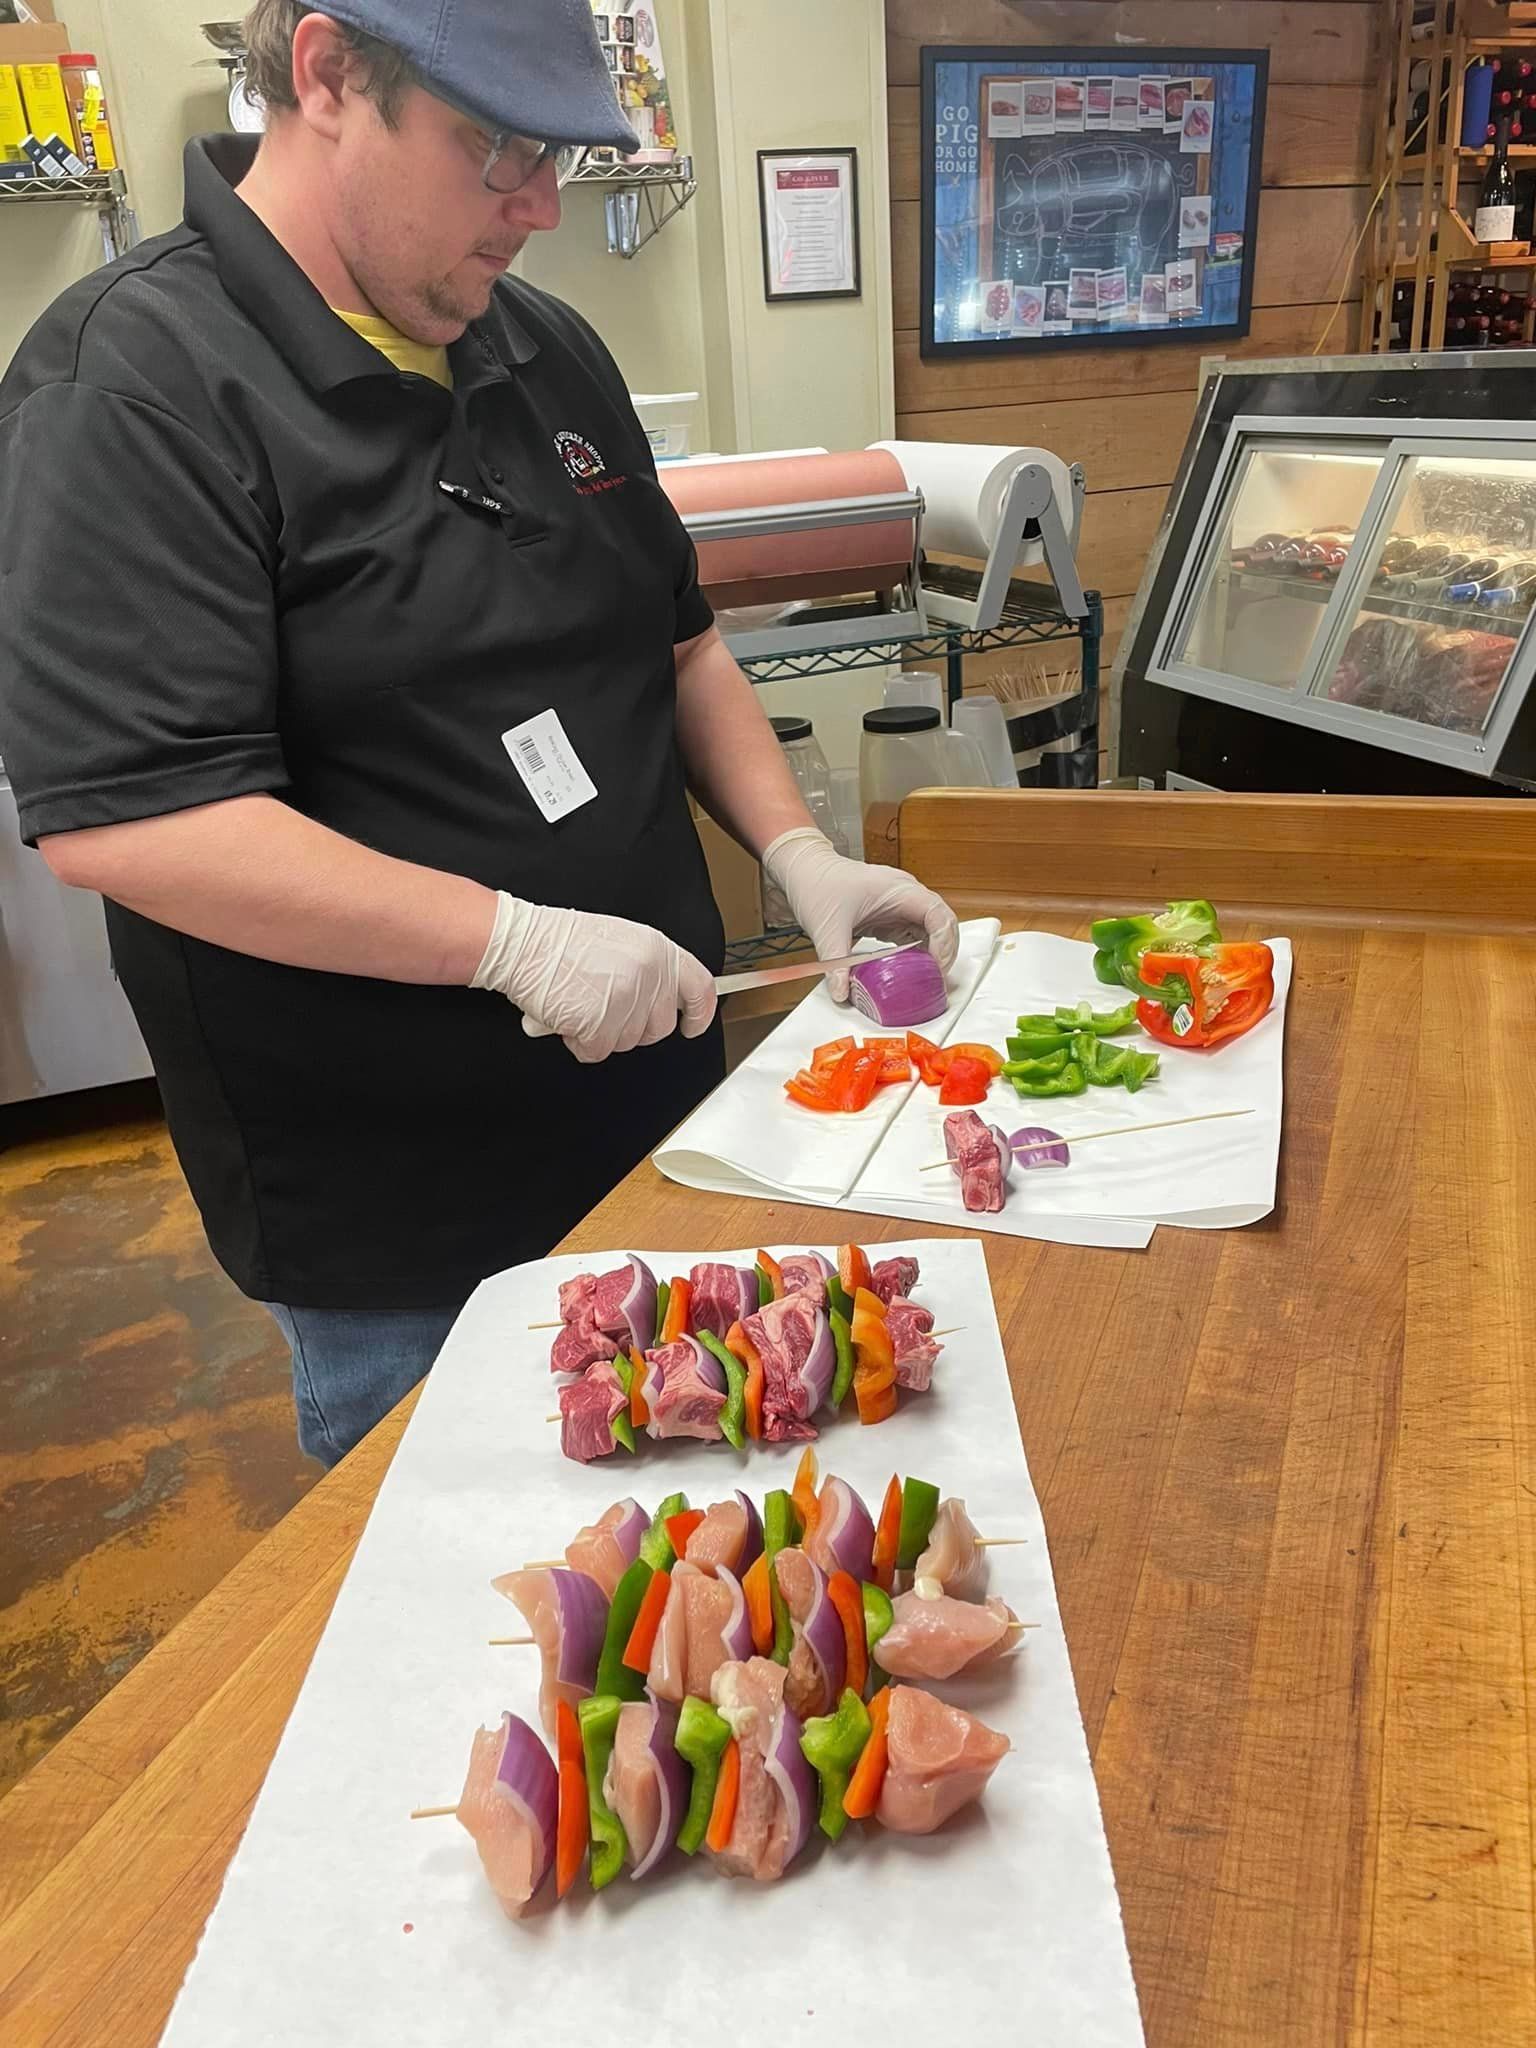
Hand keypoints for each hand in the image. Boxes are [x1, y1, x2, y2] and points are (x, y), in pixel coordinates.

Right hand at [471, 892, 716, 1062]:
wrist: (522, 943)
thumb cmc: (560, 942)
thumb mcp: (620, 941)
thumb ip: (647, 968)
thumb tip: (657, 997)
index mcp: (657, 950)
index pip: (699, 988)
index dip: (700, 1014)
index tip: (692, 1026)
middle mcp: (648, 974)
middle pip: (659, 1027)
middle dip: (633, 1028)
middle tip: (605, 1009)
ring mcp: (626, 1000)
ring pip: (628, 1042)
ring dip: (602, 1033)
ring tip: (580, 1004)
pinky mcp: (601, 1024)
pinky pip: (598, 1051)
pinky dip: (580, 1042)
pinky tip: (568, 1017)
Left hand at [761, 828, 959, 1001]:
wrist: (803, 868)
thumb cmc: (817, 882)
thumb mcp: (826, 926)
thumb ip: (836, 962)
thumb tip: (842, 992)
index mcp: (898, 889)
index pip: (937, 914)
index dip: (945, 943)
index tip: (937, 969)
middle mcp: (905, 894)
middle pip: (942, 923)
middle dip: (944, 952)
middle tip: (936, 981)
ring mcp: (900, 905)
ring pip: (930, 931)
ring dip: (932, 954)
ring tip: (925, 981)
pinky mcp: (890, 916)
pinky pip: (913, 936)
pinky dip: (916, 954)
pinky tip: (908, 972)